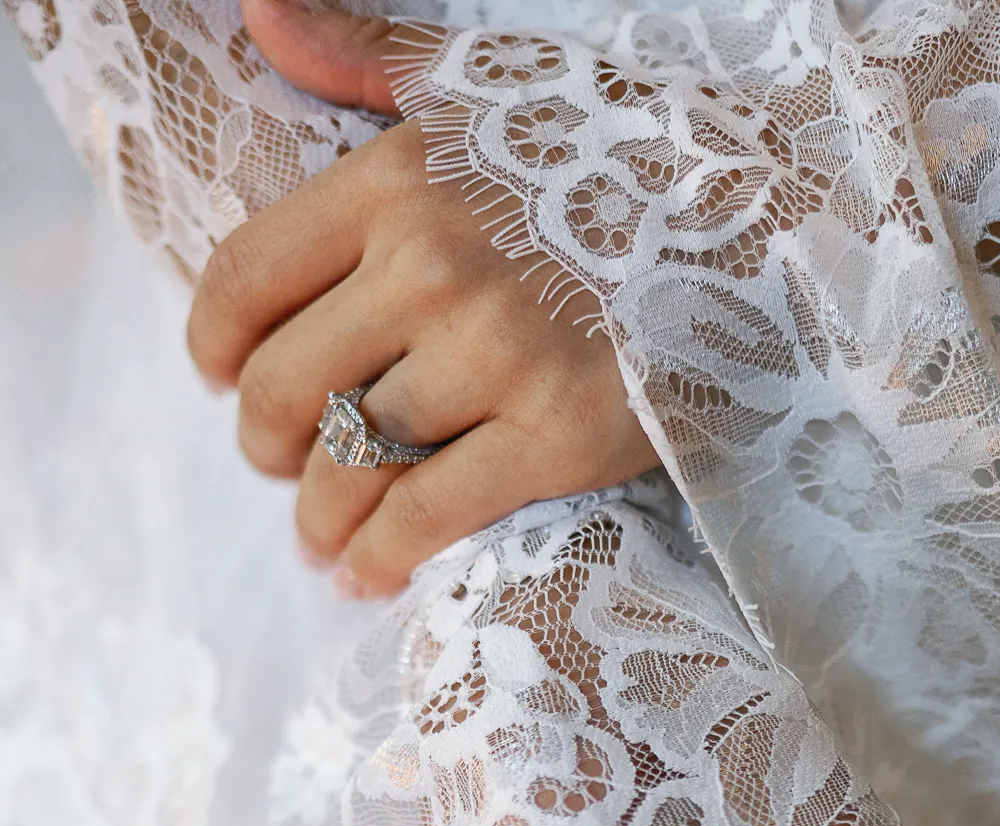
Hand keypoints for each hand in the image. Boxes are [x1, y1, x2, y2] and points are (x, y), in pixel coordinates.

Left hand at [186, 0, 658, 597]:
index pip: (251, 276)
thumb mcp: (486, 83)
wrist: (763, 222)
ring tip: (324, 538)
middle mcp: (431, 268)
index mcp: (397, 182)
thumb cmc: (619, 153)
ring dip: (321, 517)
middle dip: (267, 443)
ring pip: (353, 462)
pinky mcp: (554, 437)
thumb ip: (364, 58)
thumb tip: (261, 14)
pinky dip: (381, 558)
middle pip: (288, 387)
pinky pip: (430, 516)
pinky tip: (367, 576)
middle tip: (282, 465)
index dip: (215, 342)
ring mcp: (493, 359)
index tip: (218, 374)